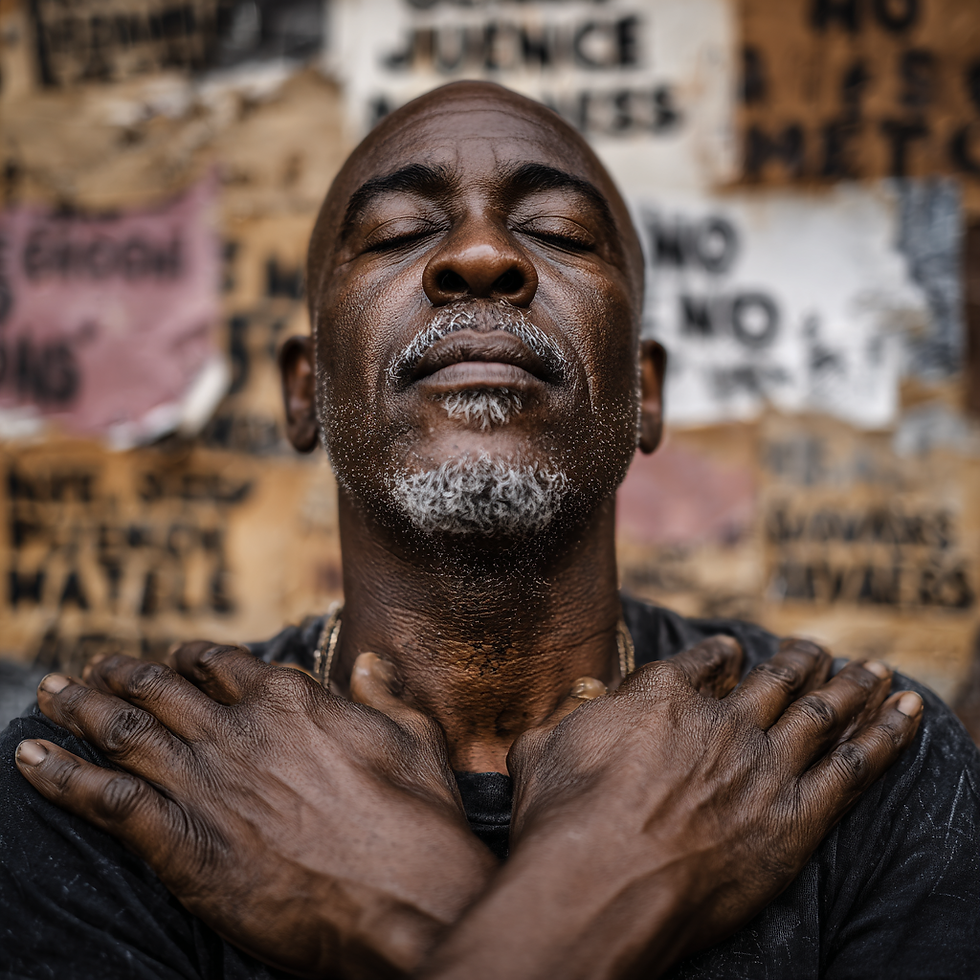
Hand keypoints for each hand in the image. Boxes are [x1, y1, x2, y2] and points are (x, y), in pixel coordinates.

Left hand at [15, 644, 496, 979]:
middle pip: (159, 689)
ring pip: (122, 731)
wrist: (403, 900)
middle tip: (92, 667)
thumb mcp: (415, 740)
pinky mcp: (183, 843)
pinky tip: (29, 758)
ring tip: (52, 691)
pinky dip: (61, 776)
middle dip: (119, 673)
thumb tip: (373, 661)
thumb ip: (386, 693)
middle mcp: (239, 731)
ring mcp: (207, 784)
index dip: (187, 657)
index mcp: (291, 701)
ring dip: (79, 708)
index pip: (221, 664)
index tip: (170, 657)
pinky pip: (104, 800)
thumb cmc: (416, 821)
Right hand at [421, 637, 922, 979]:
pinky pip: (856, 765)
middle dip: (801, 661)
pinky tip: (910, 708)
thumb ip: (561, 720)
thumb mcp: (541, 748)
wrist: (600, 882)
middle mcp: (721, 721)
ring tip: (875, 669)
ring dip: (853, 686)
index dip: (724, 654)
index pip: (706, 662)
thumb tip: (568, 709)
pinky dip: (889, 733)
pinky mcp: (795, 818)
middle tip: (818, 649)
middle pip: (776, 680)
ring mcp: (763, 767)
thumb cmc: (561, 818)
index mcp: (663, 697)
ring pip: (823, 712)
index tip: (736, 651)